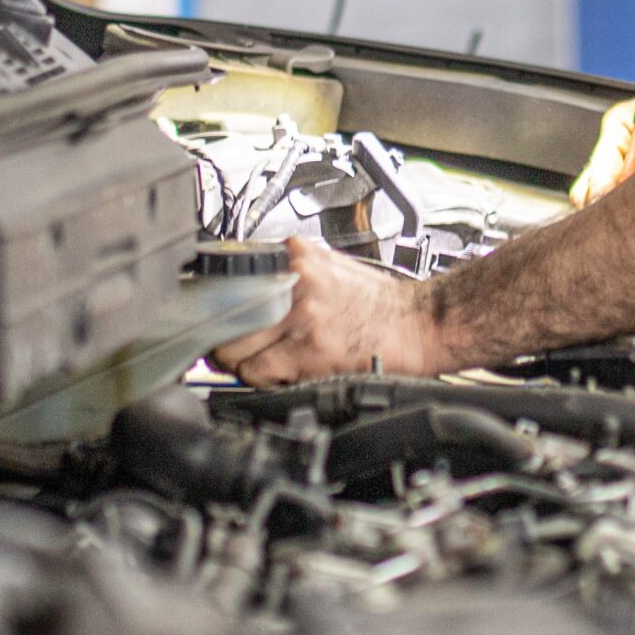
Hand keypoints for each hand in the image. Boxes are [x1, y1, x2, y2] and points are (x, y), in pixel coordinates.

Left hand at [207, 237, 449, 386]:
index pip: (230, 276)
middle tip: (230, 347)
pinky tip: (277, 375)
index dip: (218, 304)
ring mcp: (300, 315)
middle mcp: (293, 280)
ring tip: (256, 363)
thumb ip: (287, 273)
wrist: (419, 323)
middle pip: (224, 314)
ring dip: (237, 362)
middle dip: (222, 336)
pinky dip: (259, 379)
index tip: (215, 317)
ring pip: (233, 348)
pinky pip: (257, 372)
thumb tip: (244, 291)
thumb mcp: (329, 267)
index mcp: (296, 255)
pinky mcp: (307, 351)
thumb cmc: (378, 302)